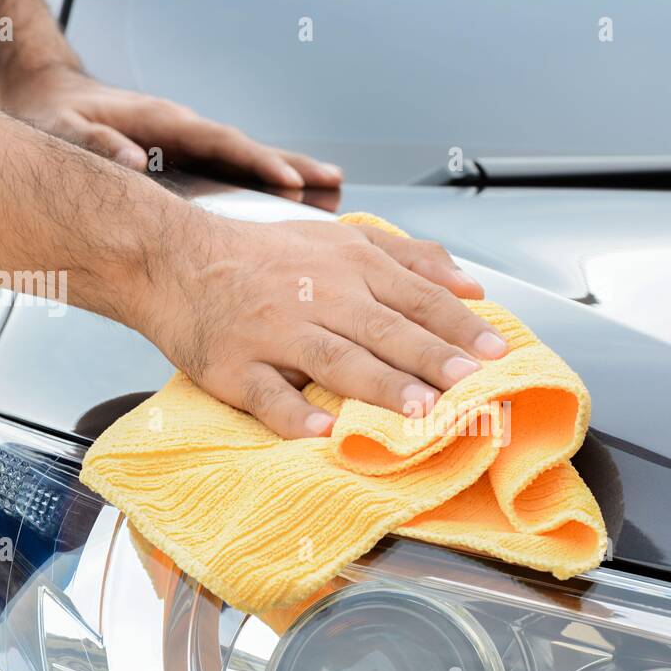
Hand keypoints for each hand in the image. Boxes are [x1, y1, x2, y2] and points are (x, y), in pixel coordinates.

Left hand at [0, 65, 341, 188]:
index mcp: (165, 124)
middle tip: (334, 185)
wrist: (51, 104)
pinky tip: (299, 208)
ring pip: (250, 166)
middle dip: (292, 168)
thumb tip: (134, 161)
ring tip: (334, 197)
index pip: (222, 144)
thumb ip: (96, 143)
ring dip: (292, 179)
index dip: (257, 163)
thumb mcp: (63, 131)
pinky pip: (237, 180)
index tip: (290, 184)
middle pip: (250, 152)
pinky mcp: (192, 168)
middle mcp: (188, 135)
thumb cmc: (56, 120)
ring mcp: (194, 151)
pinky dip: (268, 191)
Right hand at [137, 216, 504, 438]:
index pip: (415, 297)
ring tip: (419, 410)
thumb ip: (410, 259)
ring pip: (334, 359)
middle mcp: (317, 296)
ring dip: (378, 385)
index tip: (496, 352)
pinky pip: (267, 394)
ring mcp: (274, 334)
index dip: (457, 325)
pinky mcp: (235, 367)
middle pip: (384, 328)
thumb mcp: (340, 238)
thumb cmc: (266, 257)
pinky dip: (293, 412)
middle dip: (431, 357)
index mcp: (348, 265)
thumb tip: (471, 286)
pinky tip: (322, 432)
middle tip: (473, 383)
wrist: (173, 259)